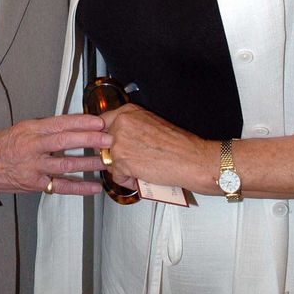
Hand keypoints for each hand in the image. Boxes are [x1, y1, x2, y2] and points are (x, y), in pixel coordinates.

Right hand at [0, 114, 111, 195]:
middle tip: (108, 138)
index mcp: (31, 130)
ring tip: (106, 160)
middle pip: (64, 142)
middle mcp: (33, 147)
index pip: (60, 123)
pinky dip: (80, 188)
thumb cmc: (6, 144)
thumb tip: (75, 124)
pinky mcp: (36, 184)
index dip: (80, 122)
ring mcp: (34, 167)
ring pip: (65, 164)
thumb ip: (47, 127)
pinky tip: (95, 187)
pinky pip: (61, 186)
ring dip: (88, 162)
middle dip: (88, 140)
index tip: (98, 121)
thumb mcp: (24, 128)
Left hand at [101, 104, 217, 193]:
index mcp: (128, 112)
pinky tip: (142, 177)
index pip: (101, 122)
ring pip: (108, 160)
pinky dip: (128, 181)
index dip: (105, 137)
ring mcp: (119, 142)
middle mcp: (121, 124)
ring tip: (140, 169)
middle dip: (113, 154)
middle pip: (102, 142)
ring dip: (121, 169)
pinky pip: (116, 176)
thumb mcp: (151, 123)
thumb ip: (131, 127)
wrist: (191, 159)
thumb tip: (119, 136)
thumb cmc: (178, 143)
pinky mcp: (121, 162)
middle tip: (131, 159)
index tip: (108, 143)